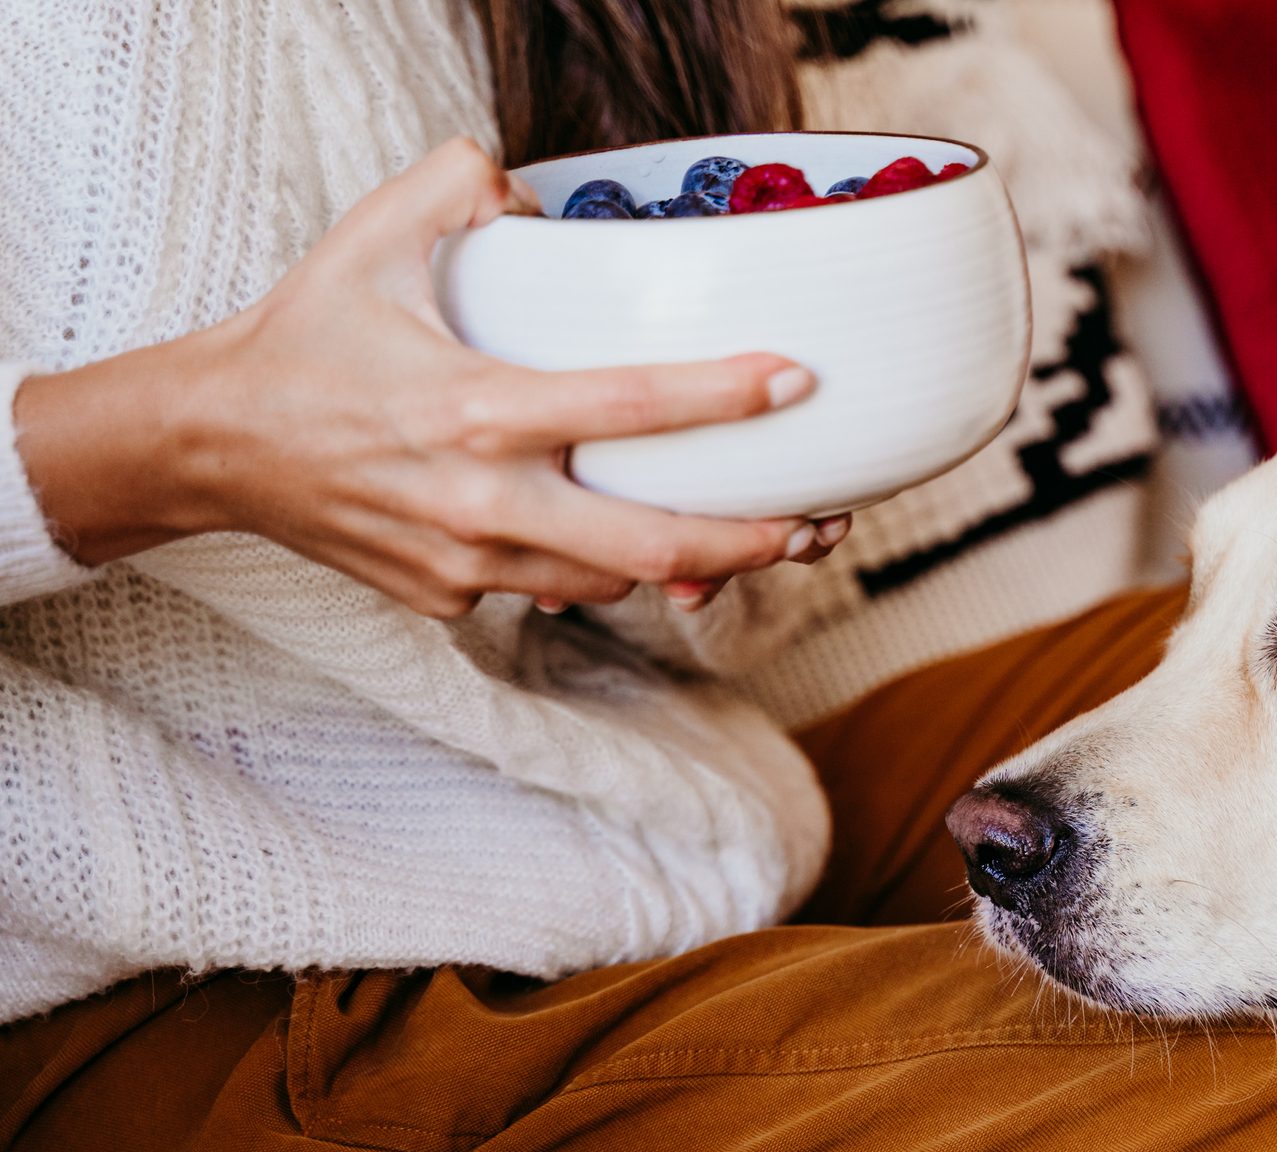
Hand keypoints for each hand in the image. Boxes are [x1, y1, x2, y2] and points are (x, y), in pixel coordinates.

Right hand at [16, 137, 848, 617]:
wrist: (216, 447)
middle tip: (818, 523)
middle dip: (748, 542)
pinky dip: (591, 566)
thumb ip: (462, 185)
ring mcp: (465, 563)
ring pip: (611, 581)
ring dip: (678, 560)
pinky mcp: (449, 599)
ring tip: (748, 534)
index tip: (794, 381)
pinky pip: (548, 589)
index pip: (624, 408)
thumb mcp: (374, 237)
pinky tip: (622, 537)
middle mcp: (478, 500)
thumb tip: (536, 184)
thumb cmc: (306, 340)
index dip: (721, 397)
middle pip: (650, 545)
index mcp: (473, 407)